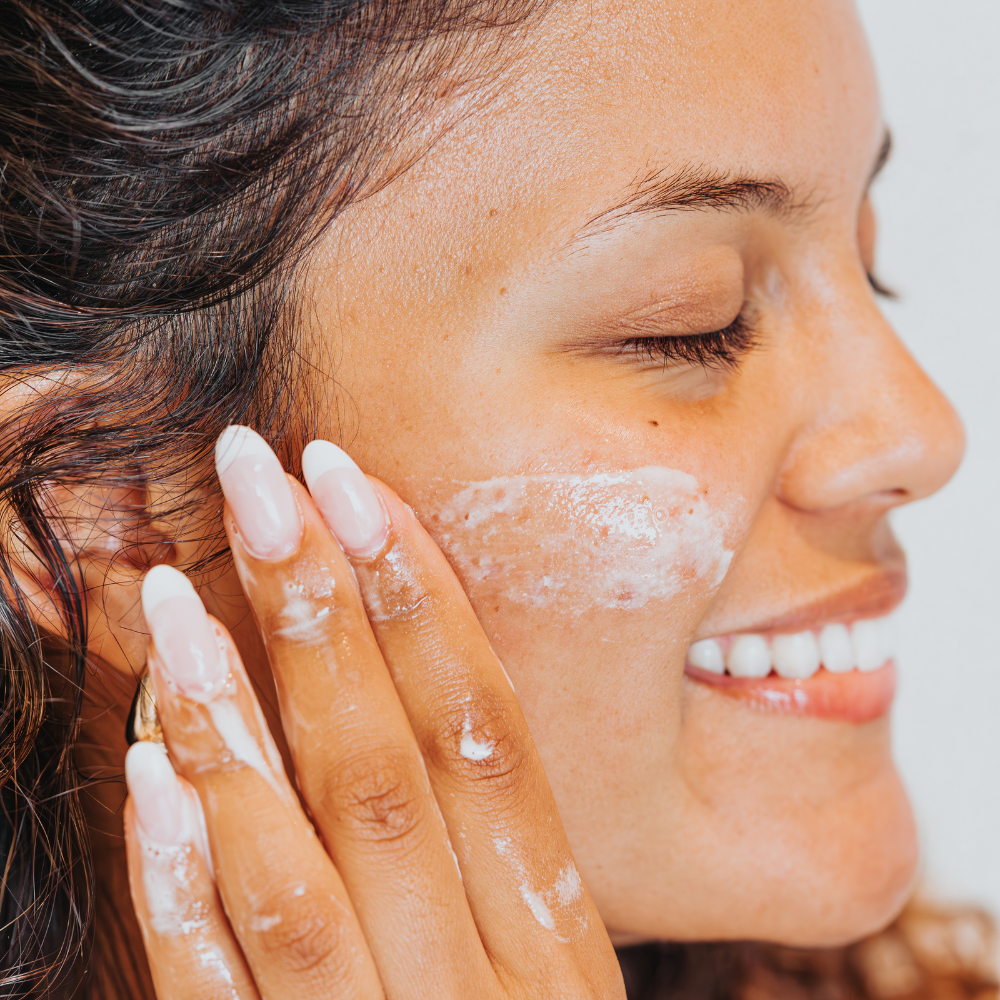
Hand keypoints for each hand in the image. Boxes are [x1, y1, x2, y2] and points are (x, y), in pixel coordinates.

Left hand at [123, 428, 625, 998]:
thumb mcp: (540, 962)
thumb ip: (485, 846)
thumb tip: (417, 676)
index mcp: (559, 936)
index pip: (488, 731)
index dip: (425, 601)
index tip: (359, 489)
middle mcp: (487, 980)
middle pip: (397, 766)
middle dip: (328, 608)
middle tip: (268, 477)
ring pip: (307, 863)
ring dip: (235, 717)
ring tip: (176, 592)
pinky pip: (231, 993)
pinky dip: (188, 884)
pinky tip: (150, 773)